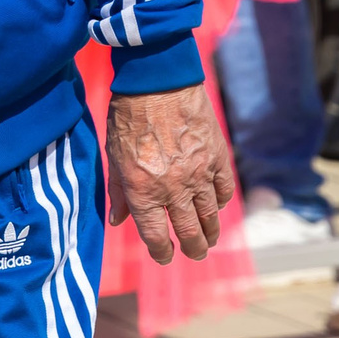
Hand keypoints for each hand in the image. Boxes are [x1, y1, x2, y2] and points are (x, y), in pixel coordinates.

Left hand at [106, 83, 237, 264]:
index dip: (161, 252)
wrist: (158, 81)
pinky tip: (217, 206)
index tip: (164, 256)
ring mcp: (199, 174)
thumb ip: (118, 192)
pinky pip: (224, 190)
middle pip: (189, 232)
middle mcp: (173, 188)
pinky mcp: (217, 158)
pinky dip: (221, 202)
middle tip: (194, 253)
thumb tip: (118, 220)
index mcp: (143, 190)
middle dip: (192, 248)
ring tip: (209, 239)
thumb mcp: (114, 156)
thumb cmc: (128, 116)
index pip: (156, 236)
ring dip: (210, 232)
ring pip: (211, 216)